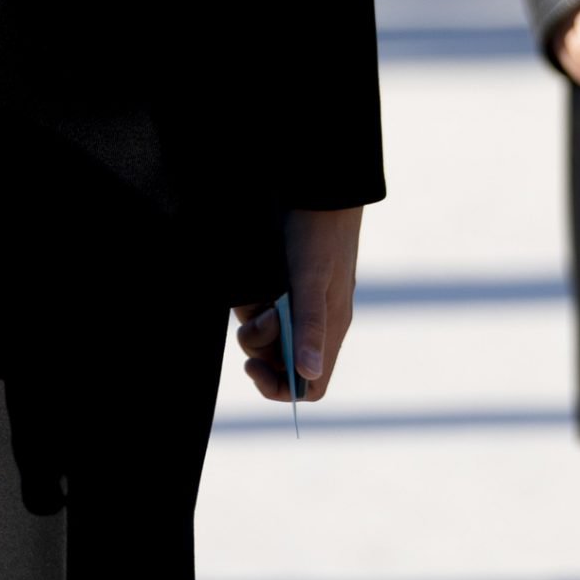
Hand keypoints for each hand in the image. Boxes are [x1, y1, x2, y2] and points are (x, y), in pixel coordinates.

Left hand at [233, 205, 363, 405]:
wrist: (315, 190)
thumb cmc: (319, 235)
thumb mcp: (311, 280)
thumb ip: (309, 325)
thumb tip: (307, 373)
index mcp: (330, 331)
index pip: (309, 386)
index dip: (280, 388)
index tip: (254, 368)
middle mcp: (313, 323)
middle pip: (278, 363)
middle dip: (259, 348)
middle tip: (258, 317)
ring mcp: (295, 304)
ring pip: (264, 335)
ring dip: (252, 321)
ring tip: (257, 294)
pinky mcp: (279, 285)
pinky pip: (257, 308)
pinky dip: (249, 300)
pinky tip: (252, 281)